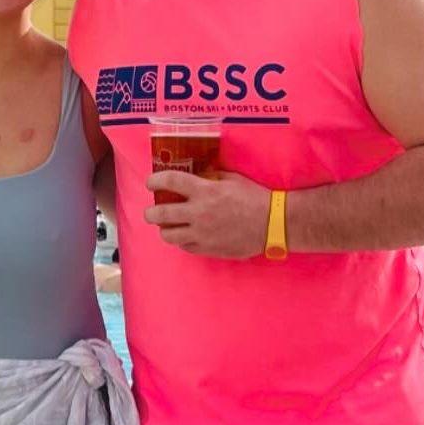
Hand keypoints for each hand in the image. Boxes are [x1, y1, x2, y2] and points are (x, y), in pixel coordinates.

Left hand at [142, 169, 271, 259]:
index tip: (150, 182)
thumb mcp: (232, 179)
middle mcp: (198, 213)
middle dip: (150, 212)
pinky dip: (182, 241)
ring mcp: (202, 234)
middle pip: (160, 214)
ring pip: (168, 236)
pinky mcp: (208, 249)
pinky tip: (187, 236)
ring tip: (168, 226)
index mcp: (205, 191)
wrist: (273, 224)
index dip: (155, 180)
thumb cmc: (255, 198)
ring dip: (164, 229)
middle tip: (151, 211)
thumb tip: (197, 175)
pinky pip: (185, 247)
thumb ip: (211, 177)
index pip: (171, 181)